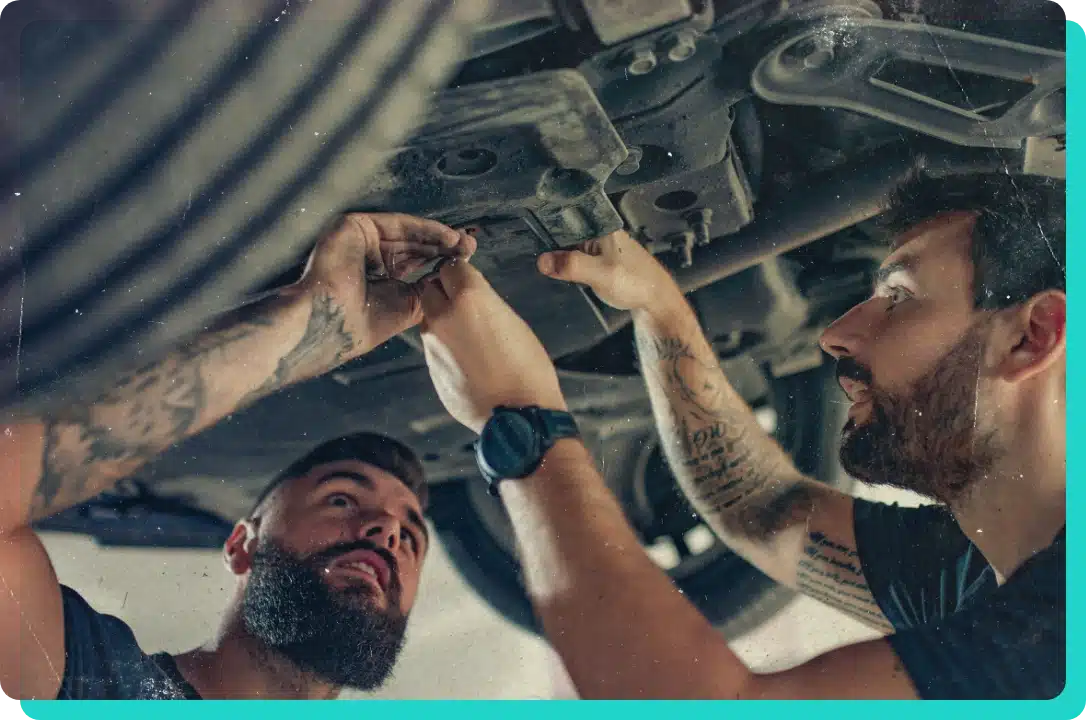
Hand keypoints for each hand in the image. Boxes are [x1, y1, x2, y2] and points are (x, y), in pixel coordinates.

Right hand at [297, 213, 475, 357]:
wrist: (334, 322)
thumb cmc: (363, 324)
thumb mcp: (408, 306)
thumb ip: (428, 289)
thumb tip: (451, 277)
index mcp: (379, 277)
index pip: (415, 262)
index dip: (441, 260)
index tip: (466, 260)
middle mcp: (370, 256)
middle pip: (414, 244)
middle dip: (444, 246)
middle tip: (470, 247)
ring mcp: (362, 240)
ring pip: (408, 233)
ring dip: (439, 237)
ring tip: (463, 243)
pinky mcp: (355, 226)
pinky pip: (397, 223)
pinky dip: (424, 229)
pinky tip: (447, 237)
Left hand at [419, 259, 566, 433]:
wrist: (519, 415)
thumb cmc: (527, 369)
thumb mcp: (513, 321)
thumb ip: (485, 303)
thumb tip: (472, 299)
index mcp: (469, 298)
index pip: (450, 267)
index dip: (460, 273)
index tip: (468, 280)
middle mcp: (444, 316)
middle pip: (430, 290)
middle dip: (444, 293)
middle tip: (466, 305)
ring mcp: (433, 344)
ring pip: (429, 319)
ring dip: (443, 321)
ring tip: (471, 338)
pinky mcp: (431, 368)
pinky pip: (434, 347)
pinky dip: (445, 348)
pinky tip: (468, 360)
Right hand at [536, 230, 682, 313]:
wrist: (657, 301)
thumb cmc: (636, 282)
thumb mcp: (599, 273)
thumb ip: (571, 265)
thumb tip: (542, 261)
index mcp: (602, 226)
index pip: (568, 221)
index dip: (548, 230)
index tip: (534, 245)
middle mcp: (602, 233)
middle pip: (568, 234)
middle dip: (553, 247)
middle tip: (542, 261)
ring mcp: (603, 247)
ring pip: (573, 248)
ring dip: (562, 258)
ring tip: (551, 268)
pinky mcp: (604, 261)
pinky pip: (580, 259)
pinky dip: (572, 267)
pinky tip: (567, 275)